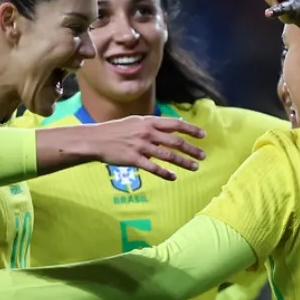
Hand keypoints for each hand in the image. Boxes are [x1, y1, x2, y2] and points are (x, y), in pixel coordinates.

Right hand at [89, 116, 205, 180]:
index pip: (175, 125)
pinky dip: (165, 173)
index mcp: (149, 122)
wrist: (96, 140)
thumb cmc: (117, 130)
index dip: (191, 130)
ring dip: (183, 162)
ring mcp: (141, 147)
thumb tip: (176, 122)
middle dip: (191, 149)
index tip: (203, 135)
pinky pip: (153, 168)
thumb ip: (155, 123)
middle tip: (203, 156)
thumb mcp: (137, 121)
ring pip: (167, 156)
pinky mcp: (134, 160)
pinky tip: (174, 177)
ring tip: (195, 167)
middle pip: (175, 142)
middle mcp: (147, 133)